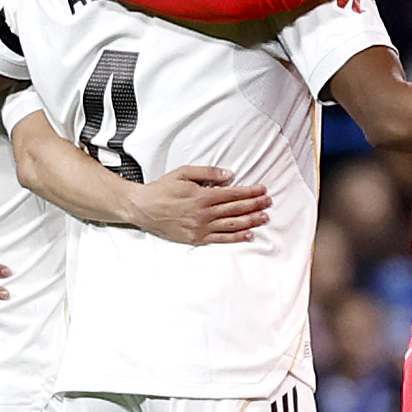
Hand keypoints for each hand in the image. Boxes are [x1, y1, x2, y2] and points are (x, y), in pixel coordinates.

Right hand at [124, 161, 272, 243]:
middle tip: (269, 203)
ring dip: (250, 221)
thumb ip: (208, 173)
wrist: (143, 208)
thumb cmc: (162, 189)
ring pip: (232, 225)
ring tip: (264, 218)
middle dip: (255, 205)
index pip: (233, 194)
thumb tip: (229, 175)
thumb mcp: (184, 173)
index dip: (250, 192)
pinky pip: (220, 238)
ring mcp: (201, 227)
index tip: (263, 190)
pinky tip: (248, 235)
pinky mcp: (196, 238)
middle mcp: (204, 213)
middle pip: (236, 209)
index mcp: (203, 196)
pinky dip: (236, 237)